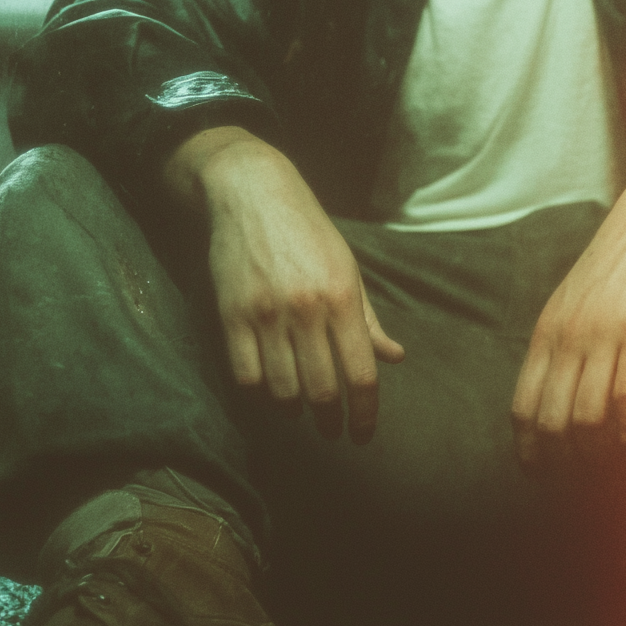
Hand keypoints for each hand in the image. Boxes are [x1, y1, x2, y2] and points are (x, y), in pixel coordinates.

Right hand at [164, 127, 403, 442]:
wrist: (252, 193)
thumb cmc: (308, 231)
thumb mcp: (348, 268)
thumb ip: (368, 319)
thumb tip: (393, 358)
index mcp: (343, 298)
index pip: (362, 375)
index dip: (366, 413)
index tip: (363, 433)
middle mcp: (307, 310)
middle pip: (323, 390)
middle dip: (330, 420)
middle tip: (331, 429)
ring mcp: (266, 314)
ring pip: (283, 390)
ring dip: (295, 410)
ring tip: (300, 410)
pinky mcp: (231, 316)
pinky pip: (246, 377)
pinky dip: (260, 394)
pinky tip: (269, 391)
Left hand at [511, 146, 625, 469]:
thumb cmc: (619, 264)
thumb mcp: (576, 303)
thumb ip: (564, 344)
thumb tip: (560, 393)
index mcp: (547, 332)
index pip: (523, 406)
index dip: (529, 449)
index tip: (542, 474)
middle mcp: (567, 337)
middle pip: (550, 421)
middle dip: (562, 462)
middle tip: (582, 483)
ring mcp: (600, 335)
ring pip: (585, 417)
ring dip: (597, 454)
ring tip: (612, 470)